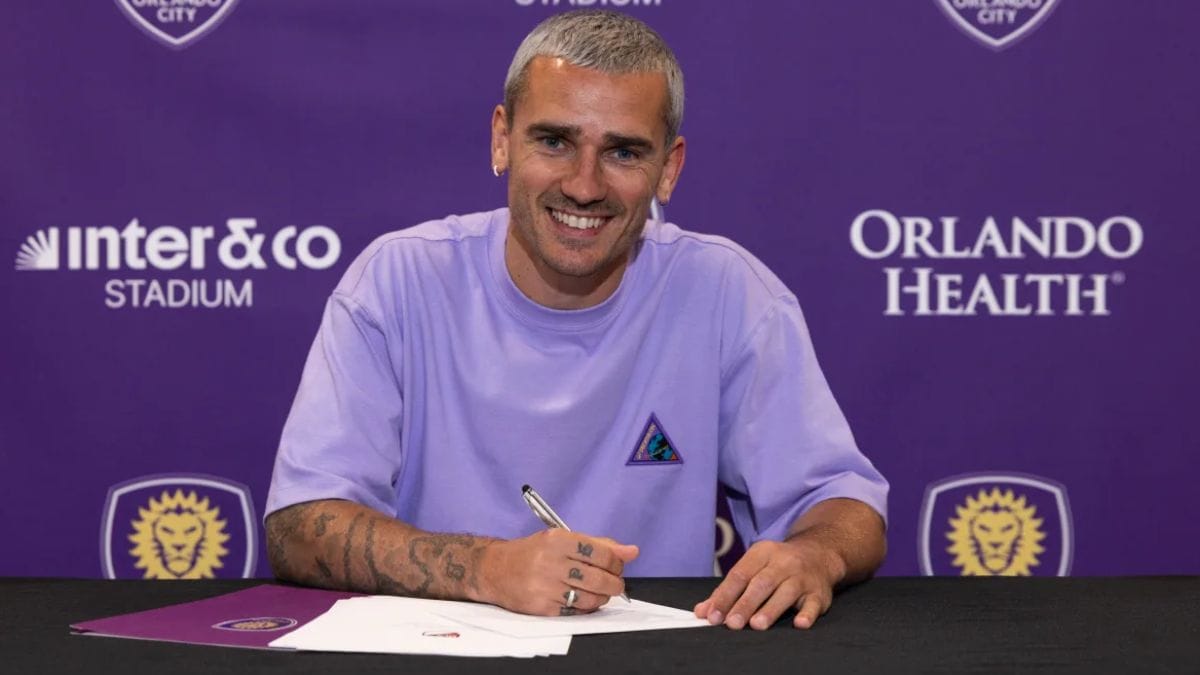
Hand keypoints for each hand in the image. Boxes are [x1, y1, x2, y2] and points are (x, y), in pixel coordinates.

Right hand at [480, 529, 638, 615]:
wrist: (494, 569)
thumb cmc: (532, 553)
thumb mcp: (561, 539)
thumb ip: (598, 545)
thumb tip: (632, 551)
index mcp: (558, 539)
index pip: (602, 553)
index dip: (617, 563)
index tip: (617, 567)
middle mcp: (550, 561)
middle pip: (599, 578)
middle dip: (614, 584)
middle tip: (615, 584)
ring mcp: (545, 586)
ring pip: (590, 597)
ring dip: (602, 598)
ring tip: (599, 592)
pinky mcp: (541, 606)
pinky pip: (575, 610)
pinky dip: (584, 607)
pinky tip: (581, 600)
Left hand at [694, 536, 844, 629]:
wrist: (818, 554)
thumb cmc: (776, 566)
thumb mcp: (753, 567)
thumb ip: (728, 590)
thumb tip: (702, 612)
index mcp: (762, 553)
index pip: (739, 575)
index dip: (724, 596)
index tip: (712, 616)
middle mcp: (783, 563)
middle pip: (761, 584)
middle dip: (745, 604)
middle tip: (732, 624)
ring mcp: (802, 577)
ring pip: (786, 592)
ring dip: (771, 609)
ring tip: (757, 625)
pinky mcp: (819, 593)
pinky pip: (813, 603)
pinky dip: (807, 613)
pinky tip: (800, 624)